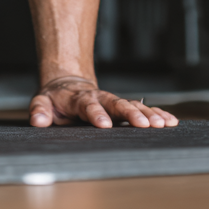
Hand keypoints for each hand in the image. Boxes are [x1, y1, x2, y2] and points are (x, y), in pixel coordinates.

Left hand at [29, 75, 178, 128]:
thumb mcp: (42, 102)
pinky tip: (170, 121)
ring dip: (148, 114)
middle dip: (131, 114)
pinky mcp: (123, 106)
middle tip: (145, 124)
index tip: (105, 124)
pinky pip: (142, 108)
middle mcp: (100, 98)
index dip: (96, 114)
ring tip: (163, 124)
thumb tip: (37, 121)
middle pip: (117, 104)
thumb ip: (40, 111)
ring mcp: (113, 101)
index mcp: (79, 98)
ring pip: (133, 105)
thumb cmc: (56, 99)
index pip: (88, 105)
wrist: (68, 84)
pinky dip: (156, 113)